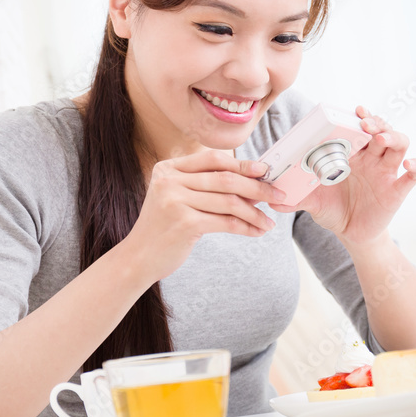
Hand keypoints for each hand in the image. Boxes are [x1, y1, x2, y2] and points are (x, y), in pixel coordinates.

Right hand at [122, 150, 286, 281]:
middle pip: (225, 178)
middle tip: (277, 194)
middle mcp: (170, 180)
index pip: (213, 159)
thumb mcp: (179, 199)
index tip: (265, 170)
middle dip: (256, 187)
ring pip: (229, 201)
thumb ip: (208, 188)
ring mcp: (175, 201)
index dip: (242, 163)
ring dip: (254, 212)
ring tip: (269, 221)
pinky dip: (245, 227)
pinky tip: (256, 232)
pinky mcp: (184, 223)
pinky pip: (225, 222)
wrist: (138, 258)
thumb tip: (253, 185)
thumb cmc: (164, 228)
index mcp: (168, 168)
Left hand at [268, 106, 415, 245]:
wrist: (351, 235)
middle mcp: (371, 158)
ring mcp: (386, 172)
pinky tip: (410, 165)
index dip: (358, 117)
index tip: (353, 111)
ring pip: (399, 143)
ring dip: (392, 136)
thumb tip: (273, 199)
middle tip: (364, 123)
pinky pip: (414, 175)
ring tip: (381, 138)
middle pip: (381, 129)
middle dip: (375, 122)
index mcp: (351, 154)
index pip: (358, 128)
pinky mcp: (397, 190)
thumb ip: (295, 197)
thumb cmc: (334, 210)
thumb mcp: (313, 202)